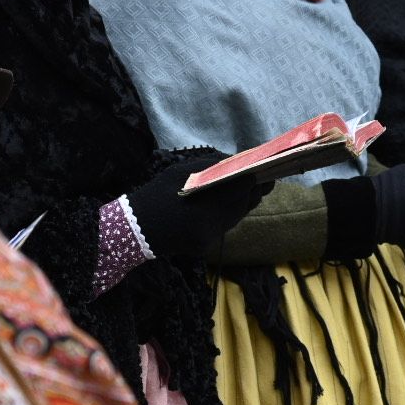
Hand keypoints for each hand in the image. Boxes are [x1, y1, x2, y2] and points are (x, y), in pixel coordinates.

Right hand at [126, 153, 270, 257]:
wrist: (137, 227)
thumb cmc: (159, 193)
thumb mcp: (181, 171)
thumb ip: (211, 164)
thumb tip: (236, 160)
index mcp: (210, 196)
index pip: (244, 185)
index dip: (256, 176)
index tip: (264, 167)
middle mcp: (215, 219)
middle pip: (246, 203)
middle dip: (256, 190)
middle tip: (267, 177)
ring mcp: (212, 234)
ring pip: (238, 216)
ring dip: (246, 202)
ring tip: (253, 189)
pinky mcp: (207, 244)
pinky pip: (225, 227)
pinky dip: (230, 215)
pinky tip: (231, 204)